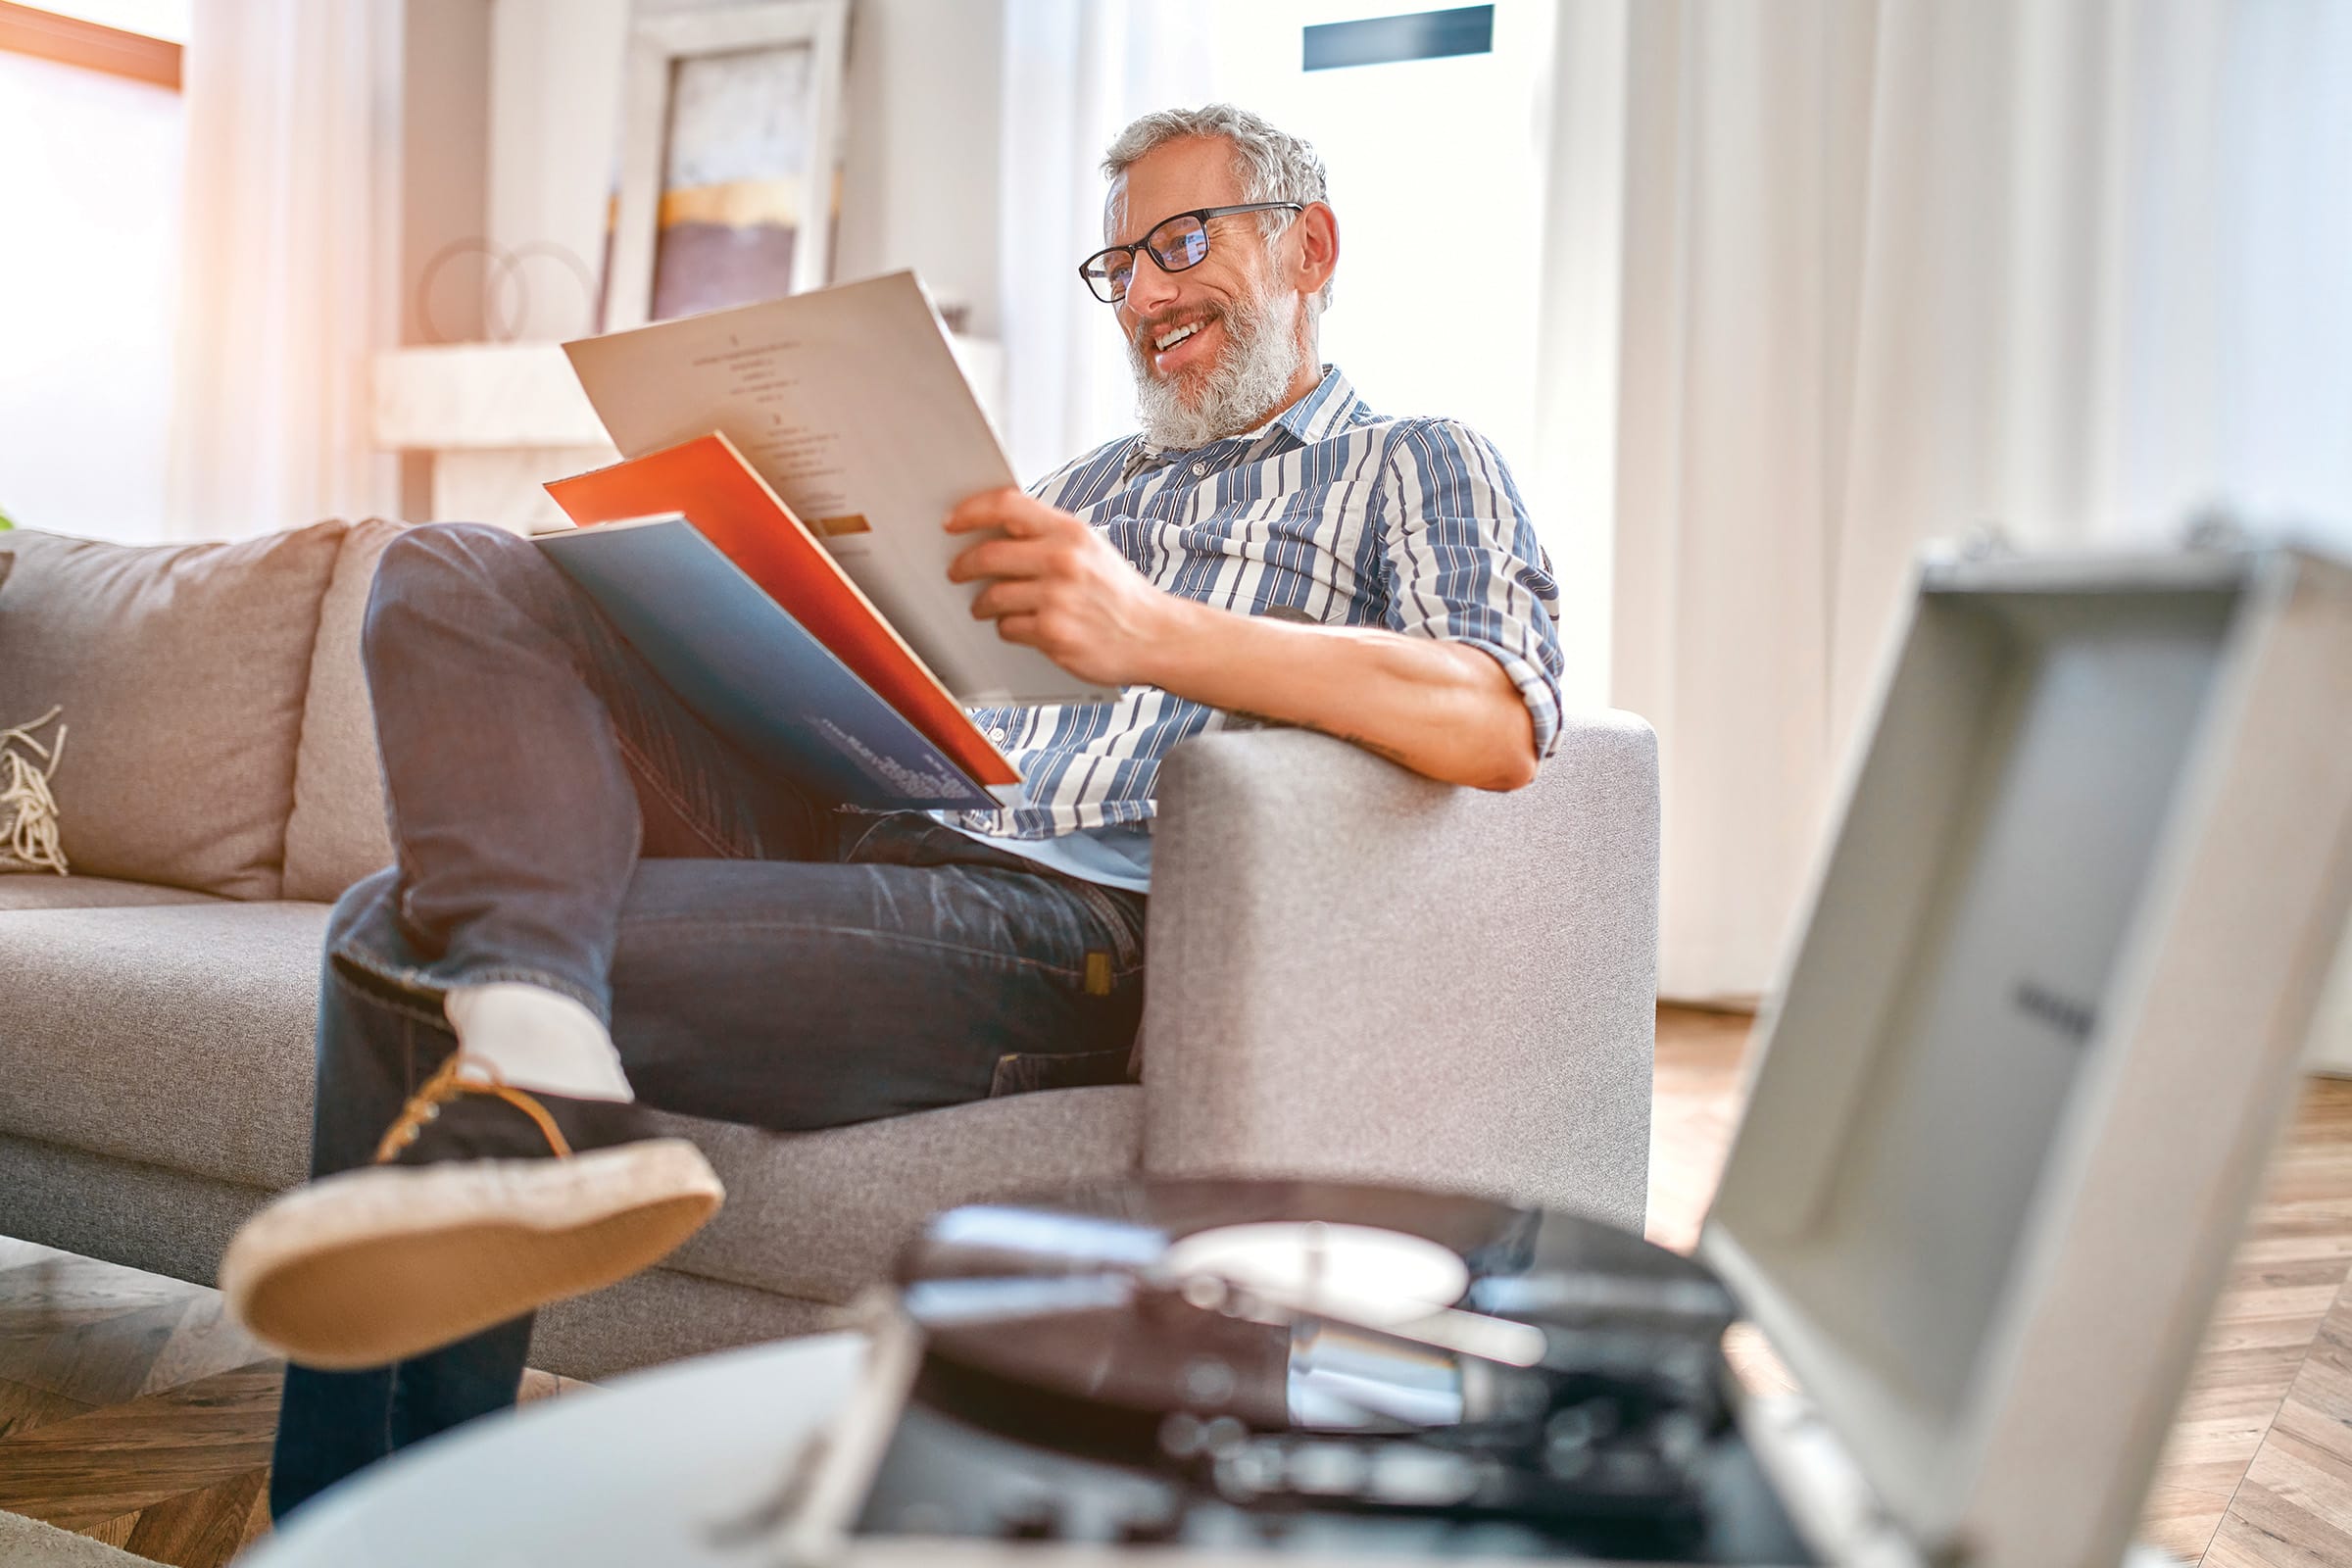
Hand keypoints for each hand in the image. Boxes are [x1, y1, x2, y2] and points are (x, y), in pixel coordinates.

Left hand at [945, 488, 1187, 688]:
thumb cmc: (1119, 594)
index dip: (971, 511)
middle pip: (988, 554)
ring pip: (993, 596)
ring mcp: (1058, 598)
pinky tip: (1022, 626)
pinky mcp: (1054, 634)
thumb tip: (995, 529)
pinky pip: (1008, 628)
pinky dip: (1007, 628)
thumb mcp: (1090, 549)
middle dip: (963, 565)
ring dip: (982, 603)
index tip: (952, 521)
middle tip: (957, 571)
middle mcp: (1064, 561)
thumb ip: (1048, 536)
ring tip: (986, 606)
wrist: (1154, 635)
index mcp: (1071, 532)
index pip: (1007, 506)